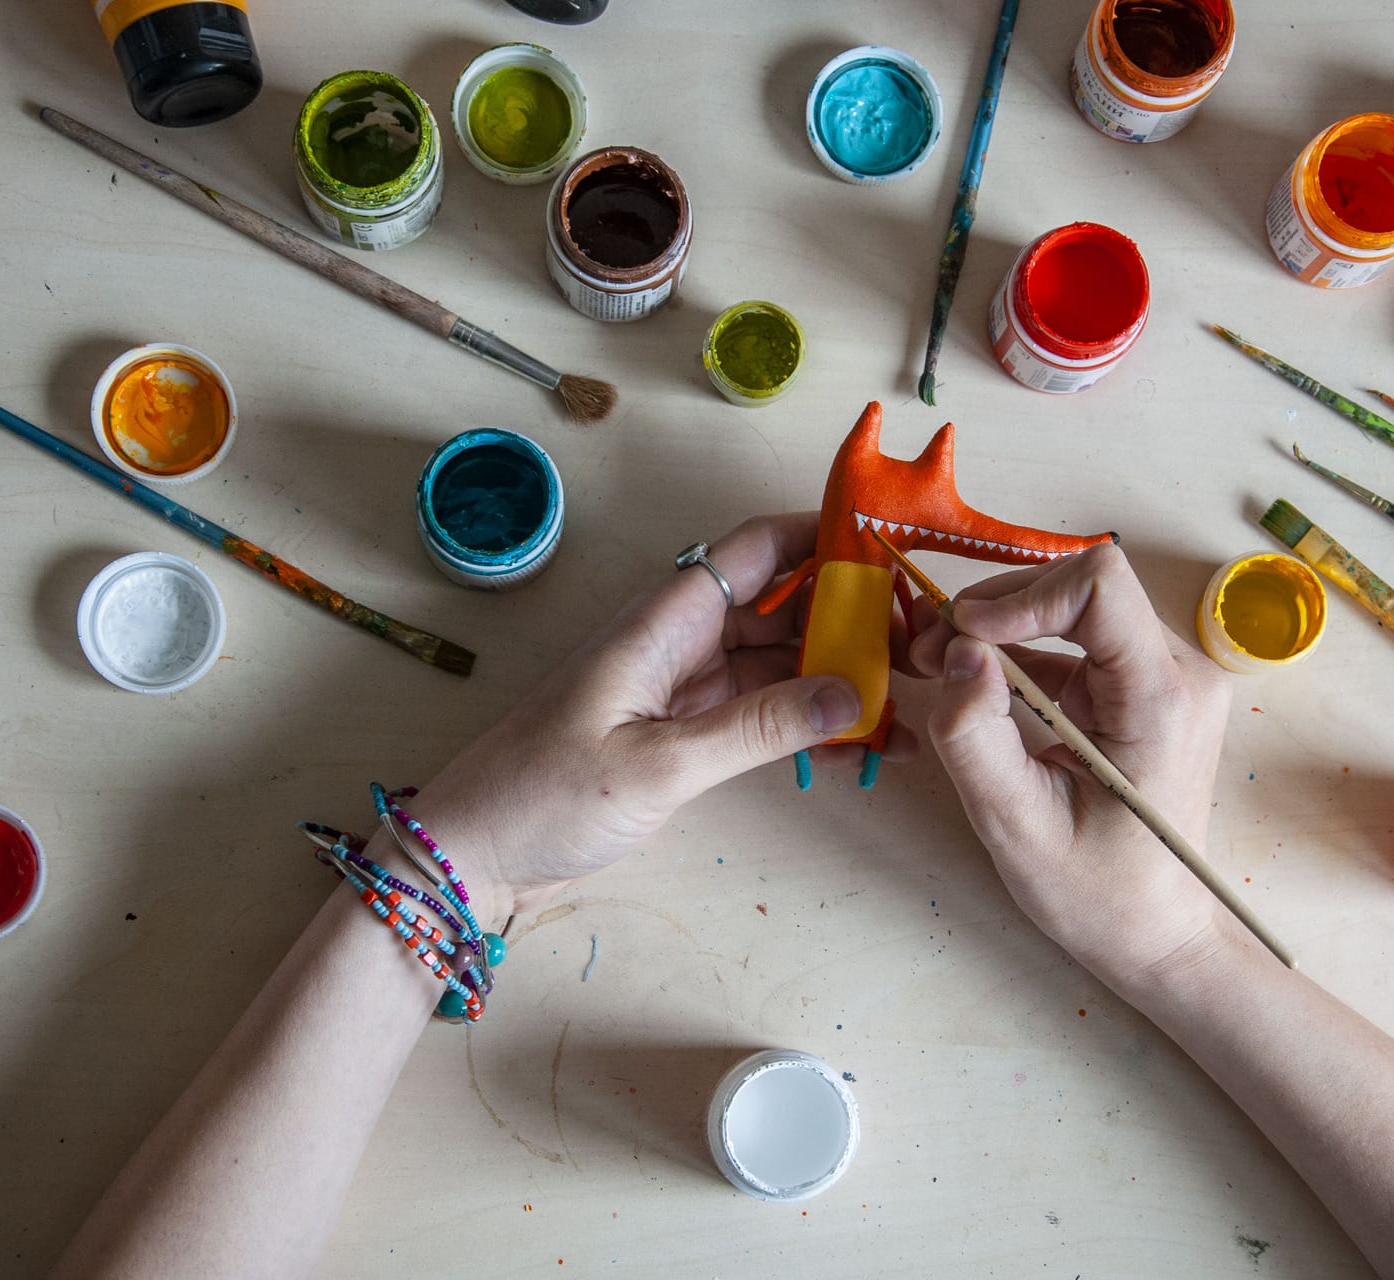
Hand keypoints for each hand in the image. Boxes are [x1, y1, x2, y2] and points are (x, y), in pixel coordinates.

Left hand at [408, 513, 915, 918]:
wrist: (471, 856)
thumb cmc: (541, 795)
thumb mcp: (659, 764)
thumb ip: (758, 727)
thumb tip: (853, 692)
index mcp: (664, 621)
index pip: (758, 548)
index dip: (826, 536)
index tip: (895, 551)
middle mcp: (679, 641)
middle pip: (783, 604)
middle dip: (853, 617)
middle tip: (922, 648)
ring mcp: (682, 688)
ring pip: (780, 661)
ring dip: (839, 677)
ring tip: (908, 702)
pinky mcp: (682, 733)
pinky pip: (761, 711)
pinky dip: (808, 723)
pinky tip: (859, 746)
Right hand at [908, 544, 1233, 995]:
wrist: (1158, 932)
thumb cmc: (1098, 894)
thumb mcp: (1016, 826)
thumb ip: (975, 736)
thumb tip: (957, 650)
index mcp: (1160, 702)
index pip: (1101, 586)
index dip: (1021, 594)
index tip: (962, 636)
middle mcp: (1178, 673)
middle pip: (1083, 585)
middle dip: (998, 607)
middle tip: (929, 650)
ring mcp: (1164, 677)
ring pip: (1075, 605)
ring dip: (1002, 625)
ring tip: (940, 662)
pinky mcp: (1142, 687)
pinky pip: (1077, 638)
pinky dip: (1019, 649)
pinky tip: (973, 682)